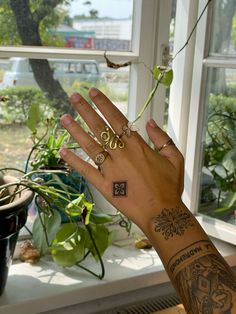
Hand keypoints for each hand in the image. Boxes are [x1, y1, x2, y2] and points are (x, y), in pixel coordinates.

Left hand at [59, 88, 183, 232]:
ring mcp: (111, 170)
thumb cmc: (169, 186)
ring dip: (76, 131)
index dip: (104, 105)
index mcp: (138, 146)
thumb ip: (163, 139)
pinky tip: (63, 151)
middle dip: (86, 111)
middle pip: (101, 128)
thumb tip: (150, 122)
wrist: (162, 213)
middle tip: (74, 97)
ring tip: (64, 118)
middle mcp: (122, 154)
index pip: (117, 119)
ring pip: (91, 146)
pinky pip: (87, 171)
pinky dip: (75, 161)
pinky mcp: (105, 186)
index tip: (93, 93)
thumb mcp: (175, 158)